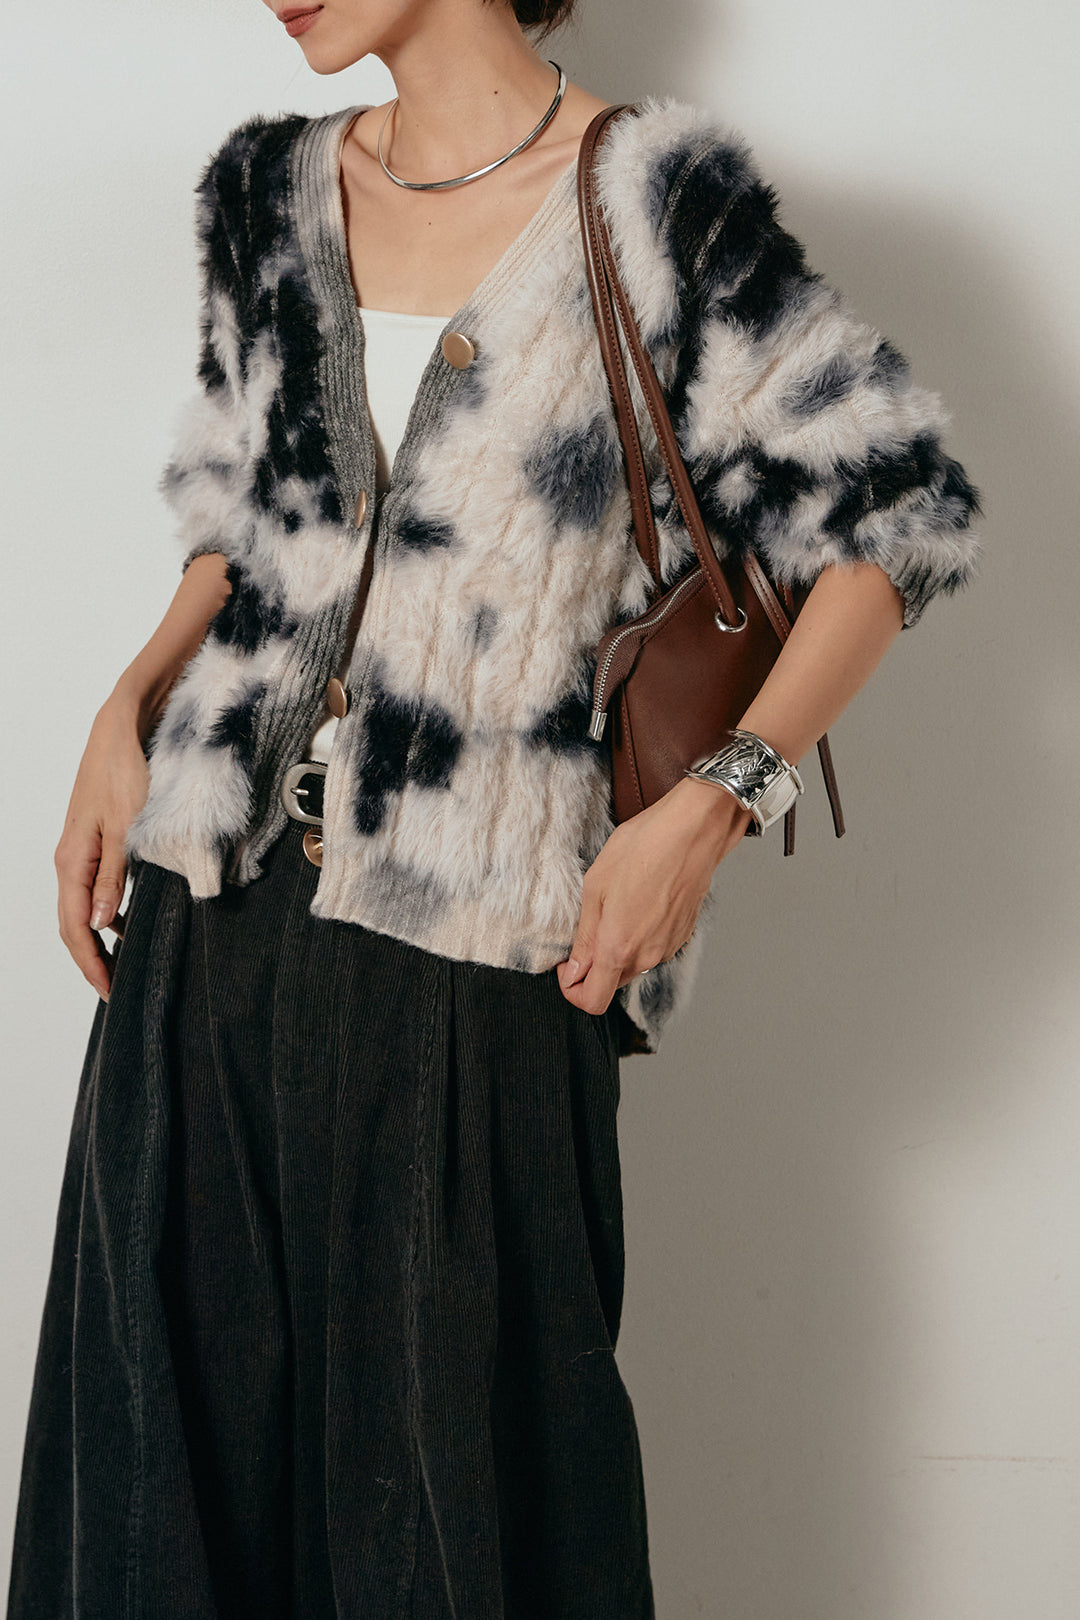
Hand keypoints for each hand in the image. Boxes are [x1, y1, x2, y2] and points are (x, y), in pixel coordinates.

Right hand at [54, 693, 151, 1000]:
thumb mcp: (126, 828)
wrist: (125, 726)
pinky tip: (130, 920)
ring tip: (125, 961)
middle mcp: (73, 858)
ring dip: (102, 935)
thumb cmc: (126, 770)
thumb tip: (99, 922)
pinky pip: (99, 886)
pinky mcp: (101, 839)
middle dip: (93, 958)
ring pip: (86, 905)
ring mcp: (85, 849)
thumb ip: (114, 876)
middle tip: (117, 987)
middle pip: (75, 922)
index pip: (73, 927)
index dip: (90, 963)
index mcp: (73, 860)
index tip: (109, 991)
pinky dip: (111, 909)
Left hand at [556, 776, 752, 1014]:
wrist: (692, 832)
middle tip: (588, 929)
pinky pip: (653, 947)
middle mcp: (646, 956)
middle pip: (612, 983)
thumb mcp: (595, 887)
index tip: (567, 966)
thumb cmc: (642, 849)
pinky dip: (640, 936)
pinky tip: (639, 902)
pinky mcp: (682, 934)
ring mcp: (668, 947)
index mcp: (618, 948)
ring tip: (616, 907)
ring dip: (618, 948)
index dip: (572, 990)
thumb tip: (575, 969)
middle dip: (594, 967)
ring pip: (633, 965)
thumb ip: (585, 936)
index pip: (592, 1000)